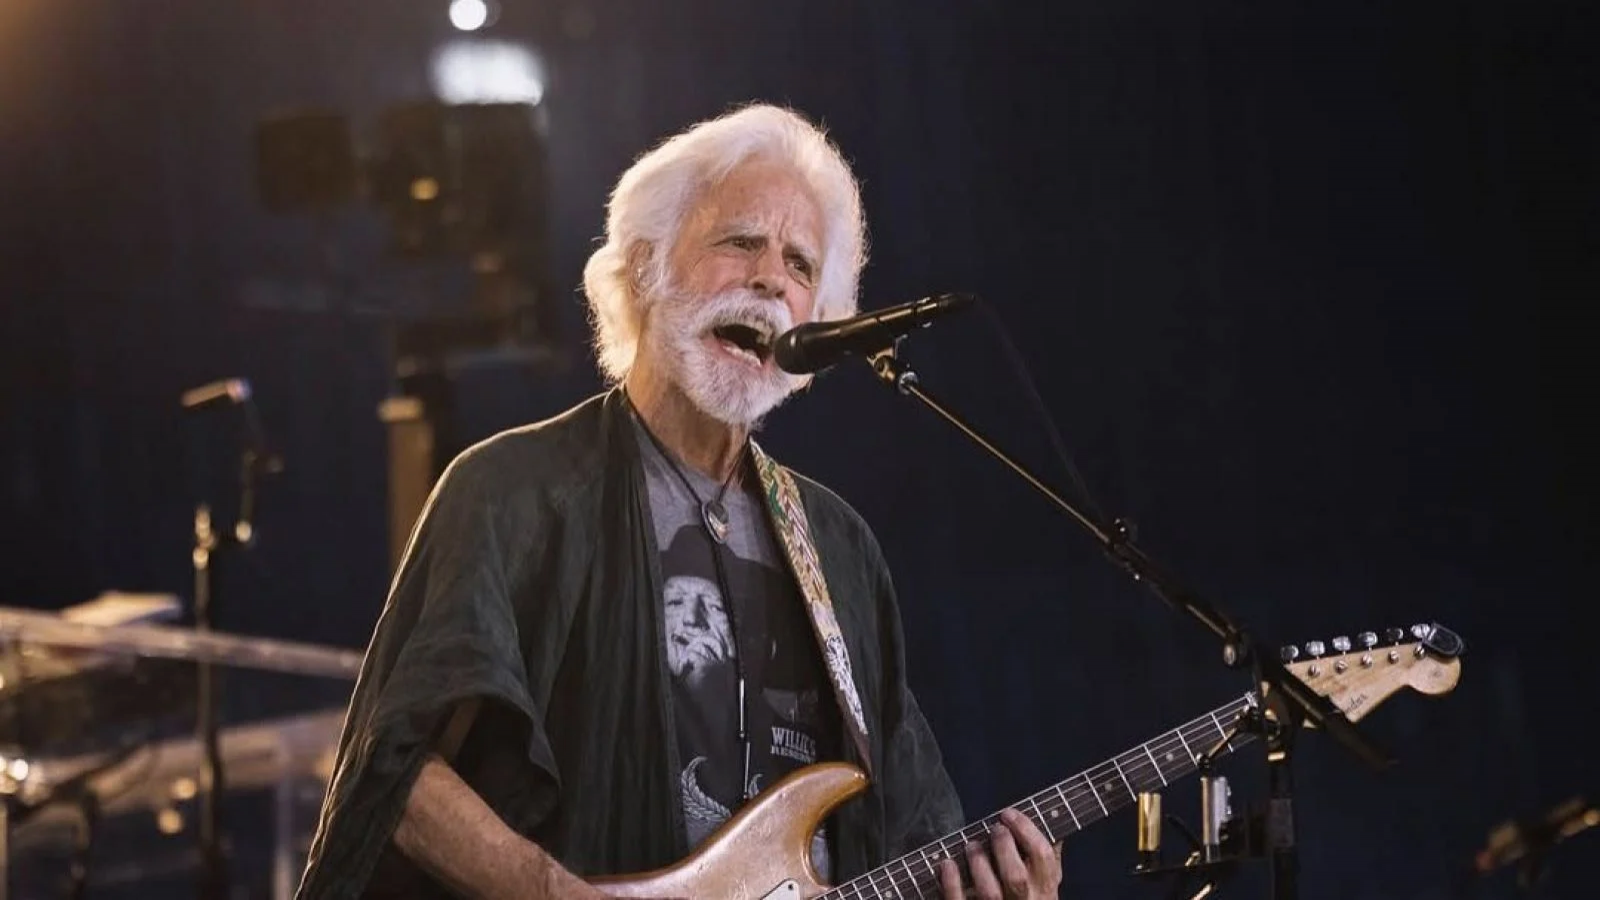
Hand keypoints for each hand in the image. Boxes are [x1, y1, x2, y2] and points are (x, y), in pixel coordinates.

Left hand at [937, 808, 1061, 898]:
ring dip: (979, 863)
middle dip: (1003, 847)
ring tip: (972, 846)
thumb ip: (1046, 856)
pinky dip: (953, 883)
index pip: (1043, 856)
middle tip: (994, 829)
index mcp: (1045, 889)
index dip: (1026, 830)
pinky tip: (948, 864)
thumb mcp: (1045, 882)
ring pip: (990, 893)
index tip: (1008, 814)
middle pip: (1016, 877)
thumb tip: (1052, 815)